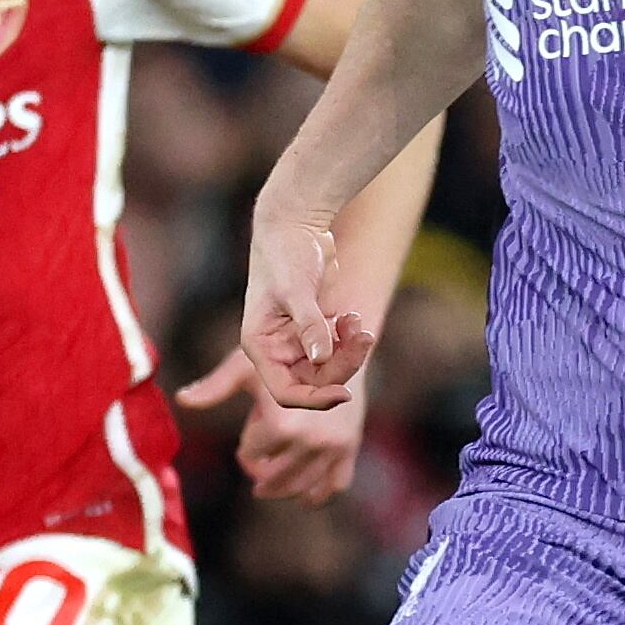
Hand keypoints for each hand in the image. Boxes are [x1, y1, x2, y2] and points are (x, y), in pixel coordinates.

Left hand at [177, 348, 370, 502]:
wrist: (335, 344)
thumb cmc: (285, 352)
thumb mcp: (247, 366)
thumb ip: (214, 386)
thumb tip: (181, 399)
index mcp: (282, 424)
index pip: (252, 457)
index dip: (247, 448)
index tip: (251, 431)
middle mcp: (310, 440)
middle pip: (275, 479)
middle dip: (262, 473)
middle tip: (256, 468)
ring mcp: (333, 446)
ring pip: (303, 488)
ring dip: (285, 490)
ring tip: (273, 486)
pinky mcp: (349, 448)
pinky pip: (334, 484)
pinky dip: (318, 492)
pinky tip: (305, 492)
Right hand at [239, 199, 373, 405]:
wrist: (296, 225)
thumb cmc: (286, 252)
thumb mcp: (297, 289)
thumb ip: (309, 325)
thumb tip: (321, 359)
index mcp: (261, 346)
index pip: (286, 392)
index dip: (314, 400)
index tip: (343, 394)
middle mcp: (277, 350)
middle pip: (315, 383)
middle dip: (342, 366)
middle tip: (363, 337)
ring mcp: (298, 342)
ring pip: (331, 370)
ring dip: (350, 352)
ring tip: (355, 321)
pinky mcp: (317, 331)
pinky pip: (339, 351)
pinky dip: (350, 339)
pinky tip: (350, 315)